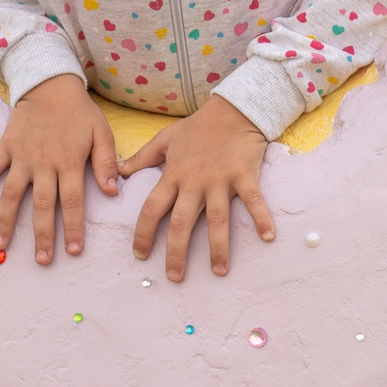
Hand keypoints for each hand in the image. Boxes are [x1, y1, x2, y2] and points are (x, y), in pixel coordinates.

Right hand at [0, 74, 117, 264]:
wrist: (50, 84)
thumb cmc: (79, 113)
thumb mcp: (101, 132)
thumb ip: (106, 163)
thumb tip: (112, 192)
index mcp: (69, 161)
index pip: (71, 201)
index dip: (72, 227)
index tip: (72, 251)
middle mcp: (43, 163)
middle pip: (41, 204)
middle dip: (41, 234)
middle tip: (41, 260)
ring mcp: (21, 156)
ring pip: (11, 193)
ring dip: (4, 220)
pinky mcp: (5, 147)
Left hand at [120, 96, 276, 281]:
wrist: (233, 109)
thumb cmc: (199, 126)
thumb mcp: (165, 139)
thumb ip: (142, 157)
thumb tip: (118, 173)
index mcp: (174, 175)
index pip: (152, 208)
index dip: (144, 233)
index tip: (140, 254)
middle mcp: (194, 182)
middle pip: (181, 222)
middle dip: (176, 252)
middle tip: (175, 277)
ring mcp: (220, 180)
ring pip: (217, 219)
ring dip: (218, 247)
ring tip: (218, 271)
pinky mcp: (244, 175)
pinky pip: (253, 200)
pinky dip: (261, 217)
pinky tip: (268, 237)